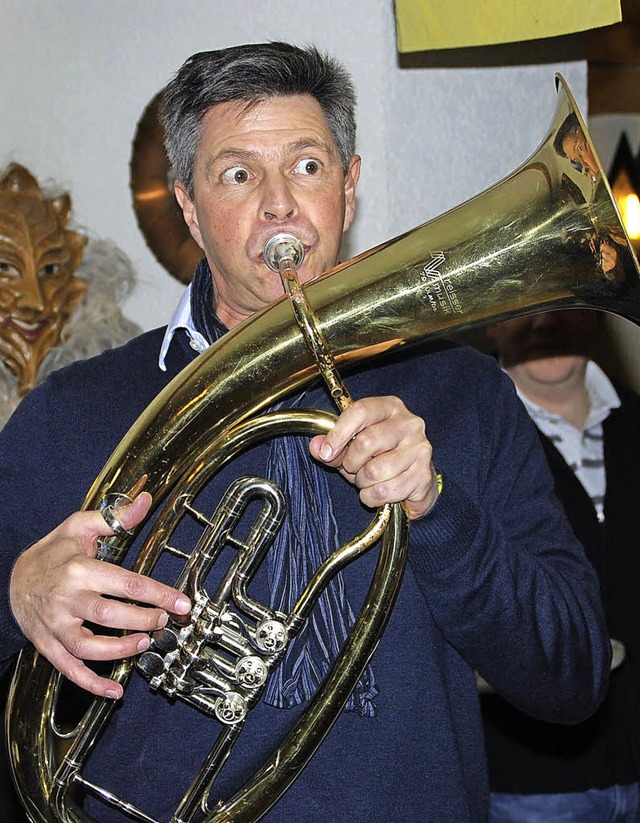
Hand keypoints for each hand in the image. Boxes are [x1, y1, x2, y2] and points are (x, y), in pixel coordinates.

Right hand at [9, 493, 190, 698]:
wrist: (12, 577)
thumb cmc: (54, 551)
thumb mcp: (82, 527)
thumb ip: (116, 517)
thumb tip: (145, 500)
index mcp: (81, 569)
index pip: (127, 583)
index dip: (159, 595)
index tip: (182, 604)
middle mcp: (68, 598)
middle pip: (111, 616)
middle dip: (144, 621)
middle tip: (164, 621)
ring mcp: (57, 625)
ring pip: (90, 646)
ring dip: (121, 650)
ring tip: (144, 644)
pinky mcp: (48, 644)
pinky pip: (69, 669)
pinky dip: (92, 683)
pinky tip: (114, 690)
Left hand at [309, 396, 436, 519]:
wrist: (417, 481)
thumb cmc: (383, 457)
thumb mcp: (353, 447)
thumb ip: (333, 446)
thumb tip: (316, 447)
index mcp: (390, 407)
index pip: (360, 411)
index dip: (338, 433)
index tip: (327, 451)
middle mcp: (409, 424)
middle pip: (366, 442)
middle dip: (351, 463)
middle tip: (353, 469)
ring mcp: (420, 448)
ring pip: (375, 470)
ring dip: (363, 482)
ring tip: (367, 480)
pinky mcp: (423, 474)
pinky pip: (385, 490)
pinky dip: (373, 497)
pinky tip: (378, 492)